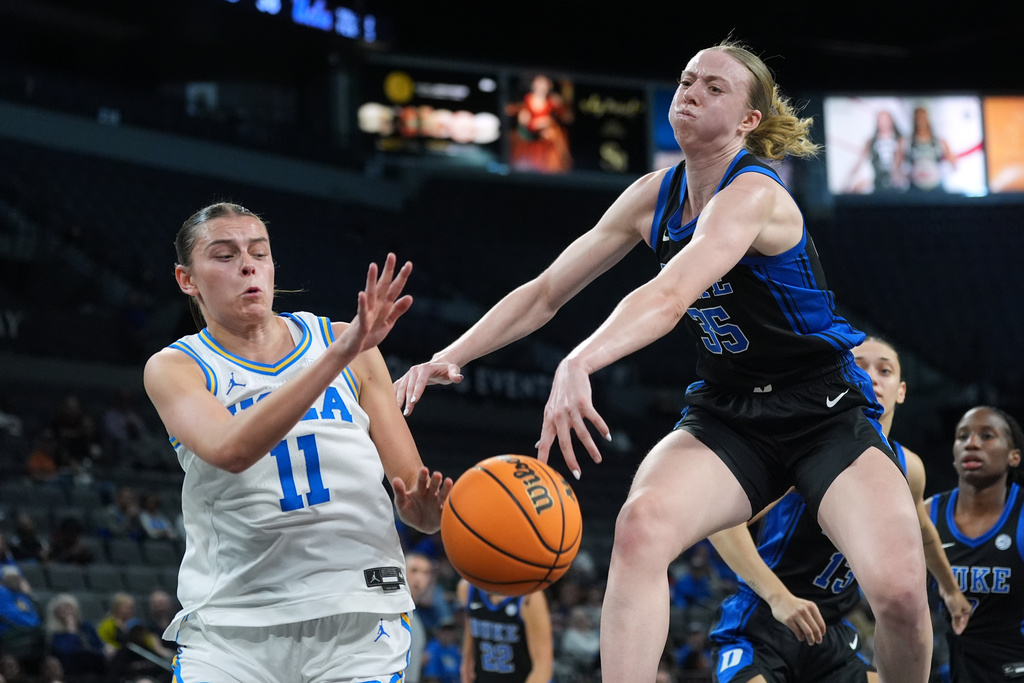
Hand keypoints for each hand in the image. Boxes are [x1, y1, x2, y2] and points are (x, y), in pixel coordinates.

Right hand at [333, 254, 412, 359]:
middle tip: (392, 255)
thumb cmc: (369, 334)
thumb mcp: (388, 323)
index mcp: (383, 306)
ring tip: (373, 266)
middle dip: (387, 271)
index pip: (394, 288)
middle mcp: (375, 305)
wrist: (351, 348)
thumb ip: (398, 310)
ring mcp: (366, 313)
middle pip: (383, 286)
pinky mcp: (361, 324)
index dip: (401, 276)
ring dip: (371, 280)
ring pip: (370, 294)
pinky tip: (362, 294)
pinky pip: (361, 312)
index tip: (408, 263)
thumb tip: (410, 297)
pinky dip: (362, 303)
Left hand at [392, 467, 452, 533]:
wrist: (419, 524)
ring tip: (449, 481)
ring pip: (443, 494)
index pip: (421, 480)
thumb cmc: (409, 511)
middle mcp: (431, 493)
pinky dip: (449, 505)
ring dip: (446, 488)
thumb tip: (395, 479)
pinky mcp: (443, 512)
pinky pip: (447, 508)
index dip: (423, 475)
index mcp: (420, 489)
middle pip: (434, 485)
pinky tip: (451, 502)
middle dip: (435, 480)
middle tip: (437, 474)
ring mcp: (438, 502)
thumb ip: (399, 492)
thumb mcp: (401, 503)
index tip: (424, 469)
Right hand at [394, 359, 463, 415]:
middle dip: (407, 400)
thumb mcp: (453, 370)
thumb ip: (455, 374)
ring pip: (401, 387)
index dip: (417, 391)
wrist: (438, 365)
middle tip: (407, 412)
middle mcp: (414, 370)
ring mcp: (408, 374)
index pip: (420, 381)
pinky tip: (390, 404)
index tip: (414, 401)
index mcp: (425, 368)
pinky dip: (392, 394)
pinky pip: (396, 387)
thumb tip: (459, 377)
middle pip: (410, 386)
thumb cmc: (446, 370)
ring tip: (398, 411)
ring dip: (398, 399)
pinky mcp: (404, 379)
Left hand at [536, 357, 608, 478]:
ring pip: (583, 435)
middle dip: (571, 461)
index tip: (544, 472)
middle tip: (577, 474)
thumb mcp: (550, 410)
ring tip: (598, 459)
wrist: (569, 371)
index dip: (543, 457)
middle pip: (565, 444)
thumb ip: (547, 428)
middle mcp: (559, 417)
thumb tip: (538, 446)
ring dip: (592, 449)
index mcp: (549, 420)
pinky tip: (608, 437)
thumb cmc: (560, 394)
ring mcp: (571, 410)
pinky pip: (594, 420)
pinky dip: (602, 429)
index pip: (545, 443)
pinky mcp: (583, 403)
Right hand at [769, 593, 825, 644]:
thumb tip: (819, 631)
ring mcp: (796, 615)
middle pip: (815, 629)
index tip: (821, 636)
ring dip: (811, 640)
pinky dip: (801, 637)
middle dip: (818, 638)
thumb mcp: (806, 605)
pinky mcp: (788, 620)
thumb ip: (813, 615)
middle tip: (818, 642)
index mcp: (811, 607)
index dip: (822, 632)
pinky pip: (798, 632)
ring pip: (808, 632)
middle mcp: (804, 610)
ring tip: (811, 642)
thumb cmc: (795, 604)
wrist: (779, 598)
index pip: (821, 623)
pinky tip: (801, 638)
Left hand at [941, 586, 972, 634]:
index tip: (957, 633)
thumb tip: (957, 630)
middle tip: (955, 631)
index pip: (964, 622)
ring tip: (953, 626)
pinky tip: (950, 618)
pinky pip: (953, 611)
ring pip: (957, 615)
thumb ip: (956, 621)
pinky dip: (952, 615)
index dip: (961, 627)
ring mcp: (958, 605)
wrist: (948, 588)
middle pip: (961, 619)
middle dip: (958, 624)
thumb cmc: (954, 600)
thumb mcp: (956, 613)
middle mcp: (964, 608)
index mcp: (968, 610)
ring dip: (955, 620)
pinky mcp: (952, 603)